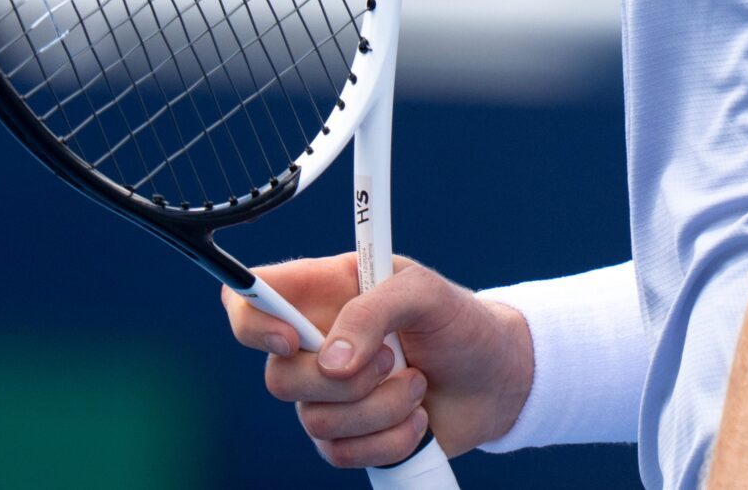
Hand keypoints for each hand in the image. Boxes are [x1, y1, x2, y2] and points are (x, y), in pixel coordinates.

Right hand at [220, 254, 533, 467]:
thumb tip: (333, 363)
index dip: (252, 321)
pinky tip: (416, 419)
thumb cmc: (459, 321)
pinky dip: (389, 440)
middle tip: (390, 360)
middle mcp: (315, 345)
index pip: (250, 299)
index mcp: (323, 293)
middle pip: (277, 378)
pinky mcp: (350, 438)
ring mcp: (329, 396)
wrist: (496, 379)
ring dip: (379, 409)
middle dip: (341, 381)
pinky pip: (341, 455)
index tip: (290, 339)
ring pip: (314, 422)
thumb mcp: (425, 292)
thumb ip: (374, 311)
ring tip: (417, 384)